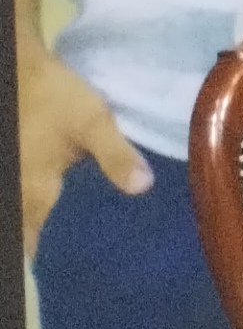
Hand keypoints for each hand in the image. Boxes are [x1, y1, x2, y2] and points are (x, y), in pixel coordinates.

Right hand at [17, 41, 150, 257]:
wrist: (16, 62)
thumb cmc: (54, 96)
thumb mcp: (92, 123)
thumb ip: (117, 156)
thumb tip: (143, 189)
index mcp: (34, 186)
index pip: (29, 234)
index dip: (33, 250)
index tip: (41, 266)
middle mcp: (15, 184)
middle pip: (19, 221)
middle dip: (27, 235)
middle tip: (41, 250)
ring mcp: (9, 168)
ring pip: (16, 204)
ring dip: (24, 214)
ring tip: (37, 227)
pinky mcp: (12, 153)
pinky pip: (18, 182)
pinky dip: (24, 194)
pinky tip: (35, 188)